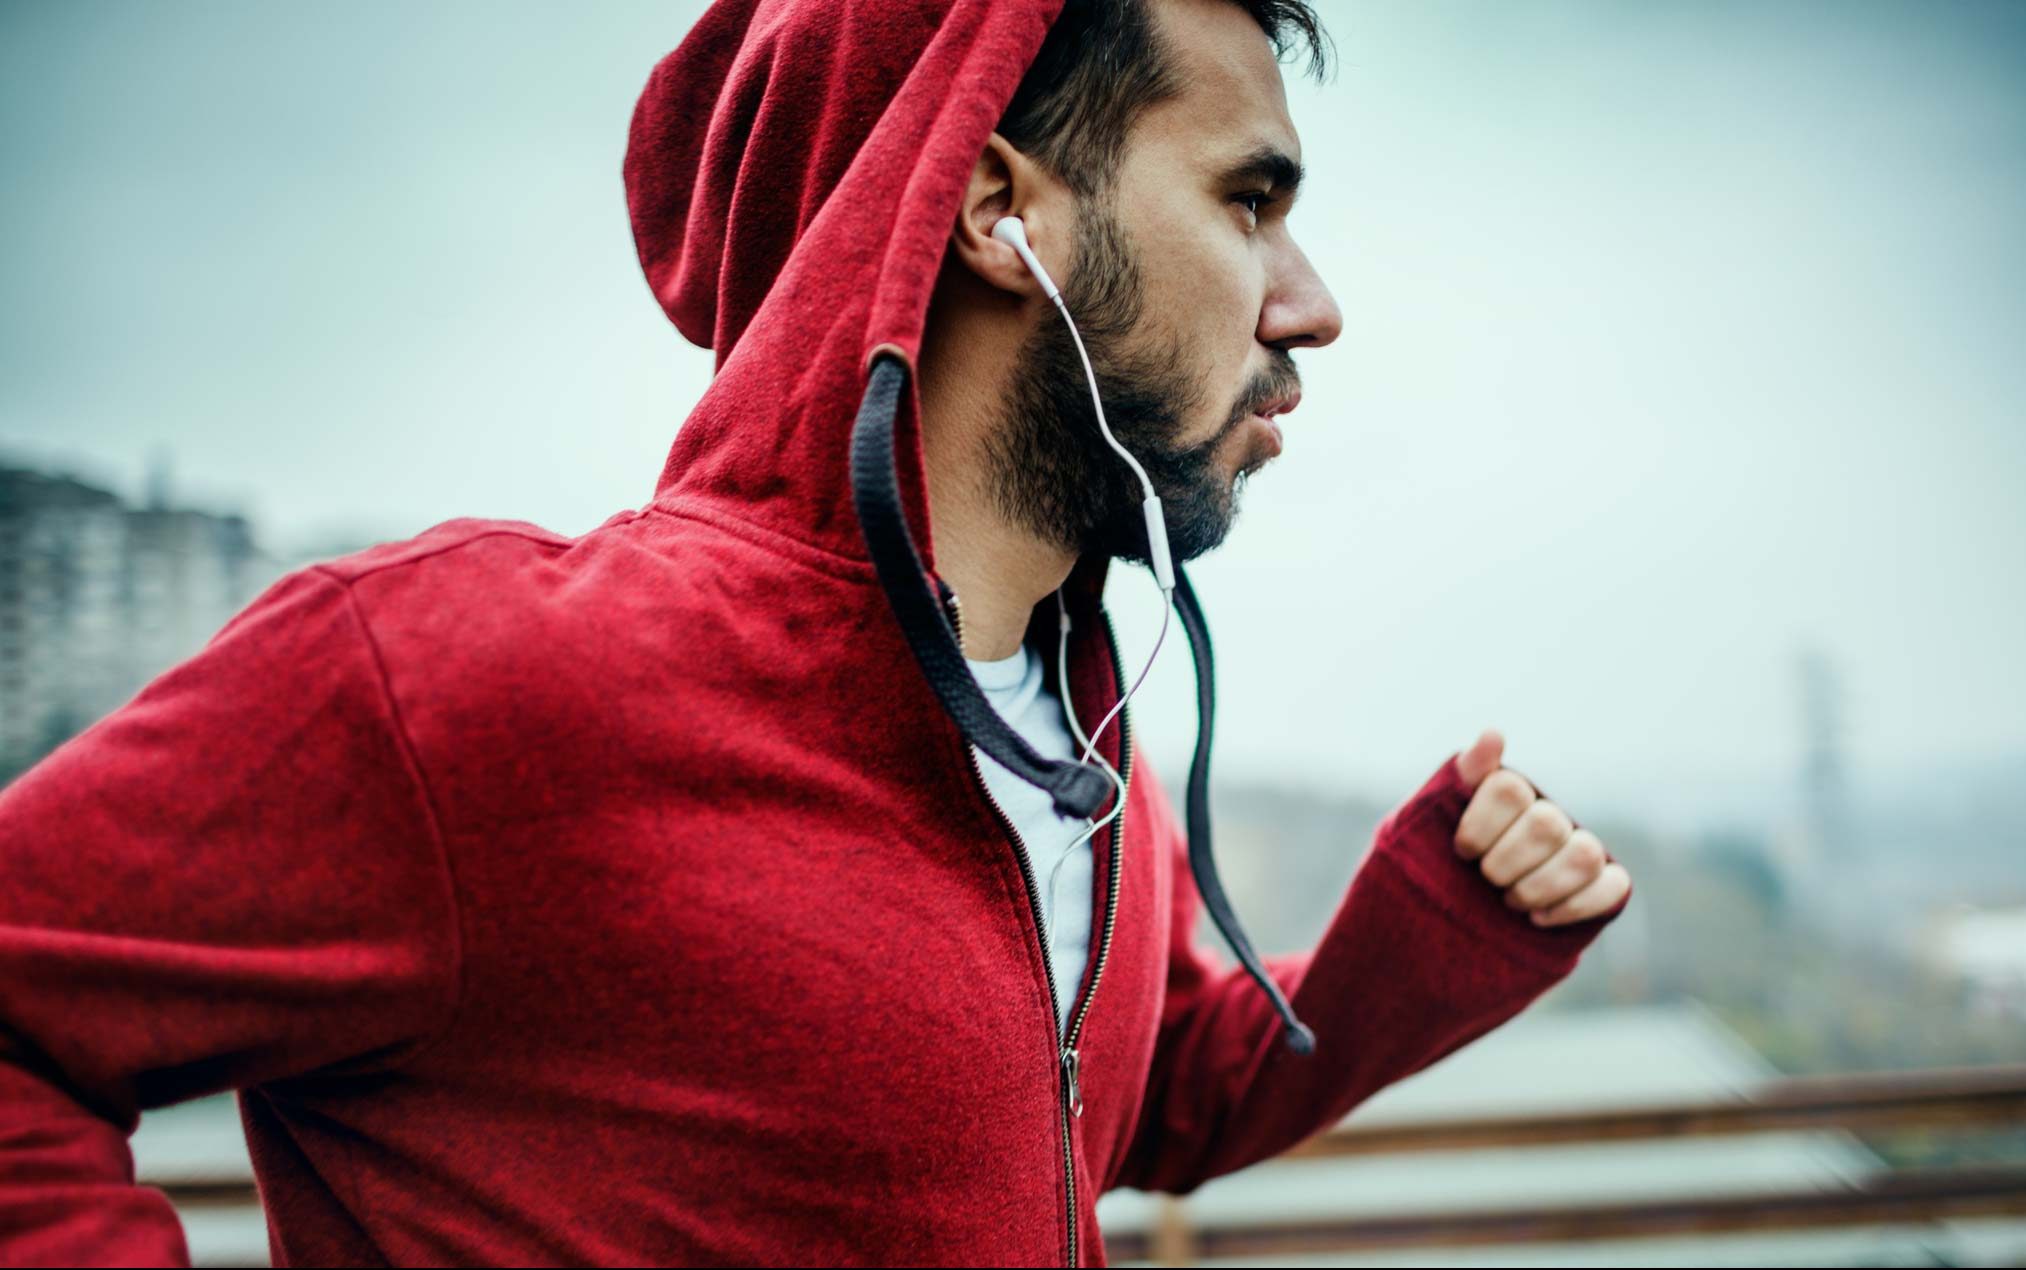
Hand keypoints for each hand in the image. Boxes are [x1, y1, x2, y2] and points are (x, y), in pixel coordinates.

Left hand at [1452, 729, 1630, 927]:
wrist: (1449, 912)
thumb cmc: (1442, 860)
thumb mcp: (1436, 817)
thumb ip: (1463, 776)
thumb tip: (1493, 734)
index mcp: (1510, 793)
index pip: (1509, 789)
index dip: (1480, 826)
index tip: (1463, 851)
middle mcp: (1551, 814)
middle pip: (1546, 824)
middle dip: (1506, 862)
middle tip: (1487, 879)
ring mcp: (1581, 848)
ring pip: (1584, 855)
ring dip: (1539, 886)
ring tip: (1511, 901)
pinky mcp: (1605, 884)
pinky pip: (1613, 887)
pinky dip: (1574, 906)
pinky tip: (1539, 918)